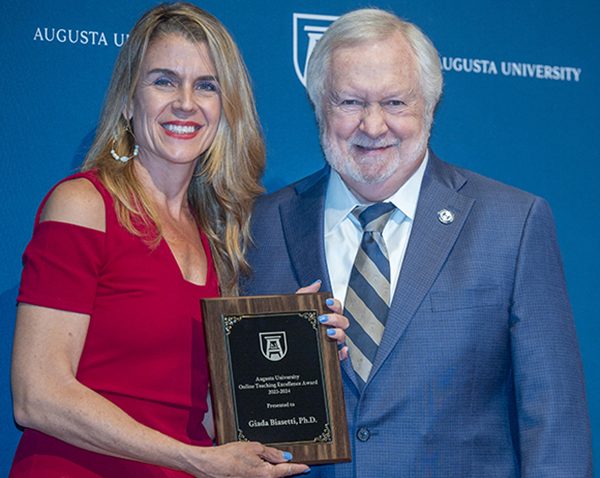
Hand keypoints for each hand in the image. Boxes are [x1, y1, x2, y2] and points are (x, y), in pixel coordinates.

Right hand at [186, 441, 308, 476]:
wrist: (208, 465)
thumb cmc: (227, 456)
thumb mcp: (253, 447)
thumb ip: (271, 453)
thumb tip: (284, 457)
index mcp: (266, 474)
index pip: (287, 471)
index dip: (299, 468)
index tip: (306, 467)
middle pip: (279, 475)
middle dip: (284, 468)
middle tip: (289, 461)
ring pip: (269, 477)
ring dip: (272, 469)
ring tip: (267, 460)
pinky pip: (259, 477)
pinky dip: (262, 472)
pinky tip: (257, 465)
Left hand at [296, 281, 348, 359]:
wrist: (282, 344)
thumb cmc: (293, 324)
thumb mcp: (297, 307)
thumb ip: (306, 293)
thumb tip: (317, 283)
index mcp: (326, 316)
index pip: (337, 308)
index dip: (336, 304)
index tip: (328, 303)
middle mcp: (331, 328)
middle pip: (343, 322)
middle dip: (336, 319)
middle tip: (323, 318)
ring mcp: (330, 341)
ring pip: (343, 337)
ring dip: (339, 333)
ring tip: (328, 332)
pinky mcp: (328, 354)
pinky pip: (340, 355)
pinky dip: (343, 353)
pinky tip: (341, 350)